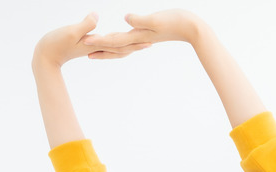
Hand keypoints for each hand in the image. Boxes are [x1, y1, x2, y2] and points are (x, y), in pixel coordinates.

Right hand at [33, 13, 150, 67]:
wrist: (44, 56)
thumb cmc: (55, 44)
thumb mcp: (71, 32)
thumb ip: (85, 24)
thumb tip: (97, 16)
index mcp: (97, 44)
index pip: (120, 44)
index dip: (135, 42)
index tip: (149, 41)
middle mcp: (97, 48)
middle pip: (121, 48)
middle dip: (136, 46)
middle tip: (151, 43)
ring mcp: (92, 48)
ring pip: (114, 48)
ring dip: (127, 46)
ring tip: (138, 43)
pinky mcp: (86, 46)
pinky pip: (105, 46)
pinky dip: (114, 45)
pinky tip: (115, 42)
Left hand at [82, 9, 204, 58]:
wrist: (192, 28)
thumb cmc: (177, 21)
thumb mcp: (157, 19)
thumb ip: (141, 20)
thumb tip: (126, 20)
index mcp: (139, 35)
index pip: (115, 39)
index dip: (99, 40)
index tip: (85, 41)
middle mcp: (139, 39)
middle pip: (115, 46)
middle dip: (99, 48)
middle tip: (82, 48)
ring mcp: (144, 38)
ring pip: (121, 45)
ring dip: (107, 48)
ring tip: (94, 48)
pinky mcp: (148, 35)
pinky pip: (129, 41)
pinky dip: (120, 43)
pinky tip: (118, 40)